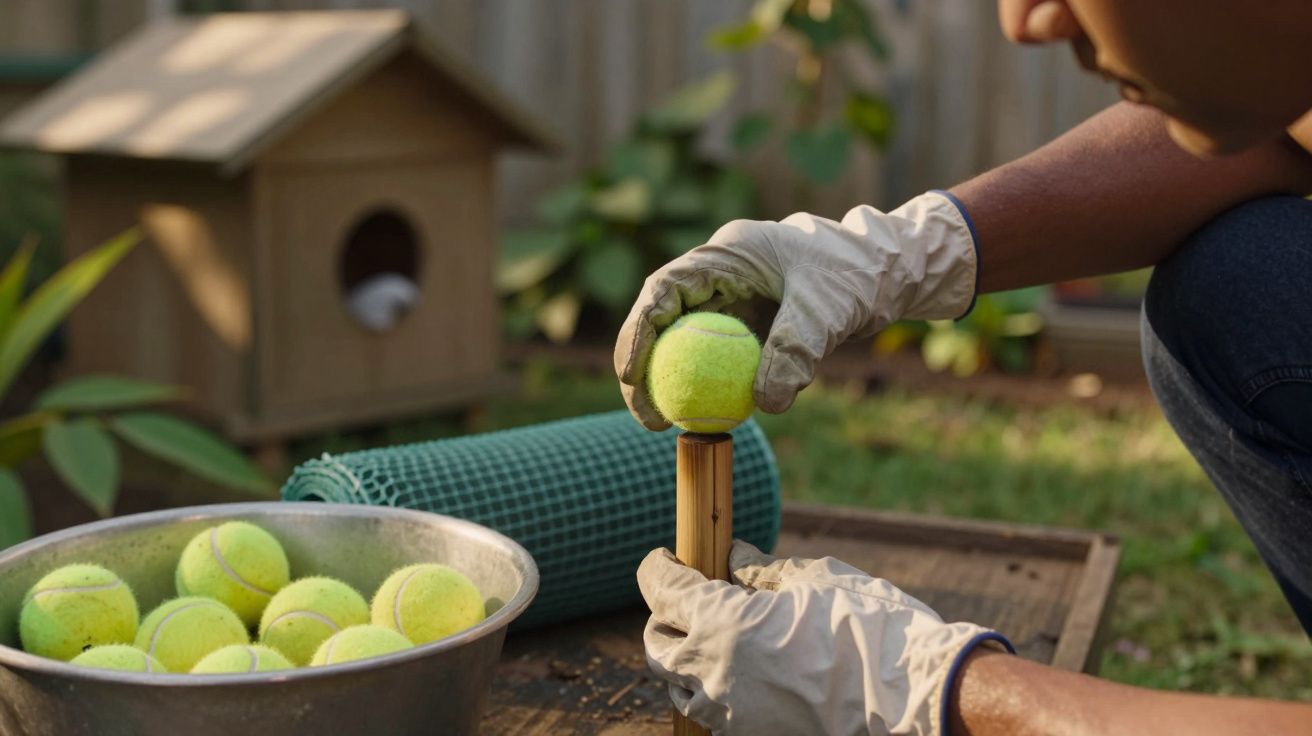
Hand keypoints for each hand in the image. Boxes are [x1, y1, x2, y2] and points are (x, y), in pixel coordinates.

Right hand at [614, 192, 977, 429]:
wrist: (892, 271)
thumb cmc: (860, 274)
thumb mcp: (828, 311)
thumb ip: (795, 351)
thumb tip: (764, 404)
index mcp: (727, 254)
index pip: (664, 290)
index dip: (638, 333)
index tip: (632, 377)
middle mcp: (720, 274)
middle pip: (662, 320)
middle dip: (644, 368)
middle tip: (649, 419)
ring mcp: (731, 300)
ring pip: (684, 341)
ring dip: (674, 382)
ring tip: (669, 427)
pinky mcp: (747, 324)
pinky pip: (718, 358)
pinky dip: (714, 387)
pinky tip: (715, 418)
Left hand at [636, 541, 1011, 735]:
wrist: (911, 697)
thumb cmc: (868, 627)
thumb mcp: (814, 581)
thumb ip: (762, 571)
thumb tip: (732, 557)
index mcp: (723, 623)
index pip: (663, 591)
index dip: (657, 570)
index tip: (663, 559)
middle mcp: (714, 672)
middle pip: (658, 644)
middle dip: (664, 617)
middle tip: (686, 598)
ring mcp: (730, 714)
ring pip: (679, 686)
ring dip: (684, 660)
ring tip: (710, 639)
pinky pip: (711, 717)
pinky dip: (712, 694)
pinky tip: (739, 677)